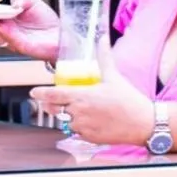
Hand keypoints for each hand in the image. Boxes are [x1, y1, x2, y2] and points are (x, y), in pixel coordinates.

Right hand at [0, 0, 59, 61]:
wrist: (60, 33)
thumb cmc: (45, 19)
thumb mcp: (32, 2)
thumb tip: (13, 3)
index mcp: (6, 19)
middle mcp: (6, 30)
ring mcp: (12, 39)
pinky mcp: (21, 46)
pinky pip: (10, 40)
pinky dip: (4, 33)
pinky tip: (0, 26)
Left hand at [30, 58, 153, 146]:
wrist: (143, 123)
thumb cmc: (128, 99)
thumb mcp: (114, 76)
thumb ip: (104, 57)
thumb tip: (102, 38)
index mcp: (82, 96)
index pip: (54, 95)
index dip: (41, 93)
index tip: (33, 91)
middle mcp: (79, 113)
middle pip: (55, 109)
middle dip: (52, 104)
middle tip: (54, 100)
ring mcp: (83, 127)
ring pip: (66, 121)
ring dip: (66, 115)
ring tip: (77, 109)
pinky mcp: (89, 138)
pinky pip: (76, 132)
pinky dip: (78, 126)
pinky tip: (88, 120)